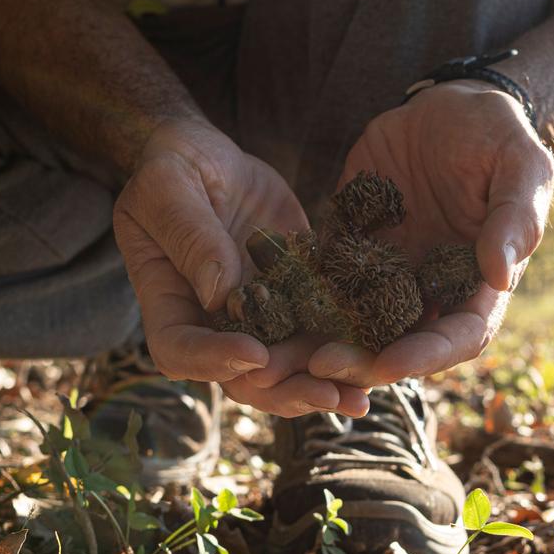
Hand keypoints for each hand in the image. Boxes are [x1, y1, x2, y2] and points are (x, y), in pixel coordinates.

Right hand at [110, 119, 367, 416]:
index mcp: (171, 302)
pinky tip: (384, 359)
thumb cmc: (174, 166)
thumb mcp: (169, 188)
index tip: (256, 354)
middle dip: (284, 390)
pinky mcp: (297, 296)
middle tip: (326, 394)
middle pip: (242, 378)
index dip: (214, 360)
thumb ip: (190, 236)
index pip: (180, 350)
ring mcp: (259, 315)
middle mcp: (214, 322)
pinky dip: (348, 350)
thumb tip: (221, 293)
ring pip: (287, 368)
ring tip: (360, 397)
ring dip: (321, 385)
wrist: (212, 156)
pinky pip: (319, 332)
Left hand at [307, 82, 553, 387]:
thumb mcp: (519, 166)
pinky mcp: (352, 245)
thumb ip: (514, 218)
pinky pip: (322, 278)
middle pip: (402, 342)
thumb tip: (500, 273)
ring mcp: (390, 271)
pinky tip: (265, 304)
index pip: (461, 335)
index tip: (390, 364)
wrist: (447, 106)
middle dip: (363, 361)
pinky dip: (296, 297)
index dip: (427, 355)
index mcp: (480, 281)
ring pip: (356, 323)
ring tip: (283, 353)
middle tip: (322, 366)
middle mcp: (433, 288)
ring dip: (323, 342)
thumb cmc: (496, 135)